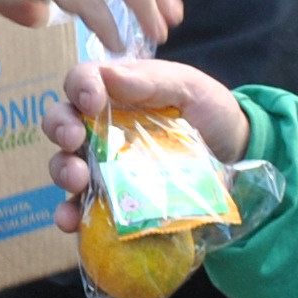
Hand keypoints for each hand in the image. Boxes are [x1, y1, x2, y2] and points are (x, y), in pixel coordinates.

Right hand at [40, 59, 248, 227]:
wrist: (237, 158)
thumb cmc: (212, 113)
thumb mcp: (190, 86)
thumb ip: (152, 80)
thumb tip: (108, 76)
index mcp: (117, 92)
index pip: (82, 81)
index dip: (79, 87)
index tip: (92, 102)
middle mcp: (102, 127)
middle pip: (62, 122)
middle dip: (60, 129)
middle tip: (73, 140)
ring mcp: (103, 165)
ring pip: (65, 164)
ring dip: (62, 171)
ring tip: (76, 181)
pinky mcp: (111, 200)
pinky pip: (81, 208)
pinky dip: (69, 214)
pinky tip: (70, 220)